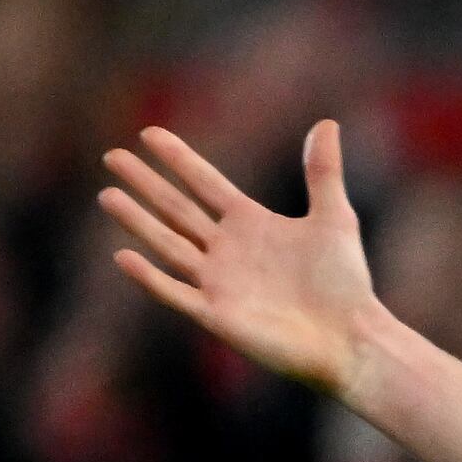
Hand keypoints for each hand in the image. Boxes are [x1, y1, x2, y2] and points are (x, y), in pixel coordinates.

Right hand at [99, 122, 389, 402]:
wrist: (354, 339)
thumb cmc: (347, 283)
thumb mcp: (334, 218)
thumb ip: (323, 172)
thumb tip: (327, 122)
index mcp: (250, 224)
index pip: (205, 183)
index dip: (179, 159)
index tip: (149, 133)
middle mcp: (228, 250)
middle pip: (177, 209)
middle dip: (146, 184)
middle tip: (112, 156)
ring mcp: (219, 283)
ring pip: (168, 245)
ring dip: (138, 221)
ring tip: (107, 195)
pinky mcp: (218, 315)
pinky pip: (175, 293)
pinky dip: (150, 277)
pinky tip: (123, 255)